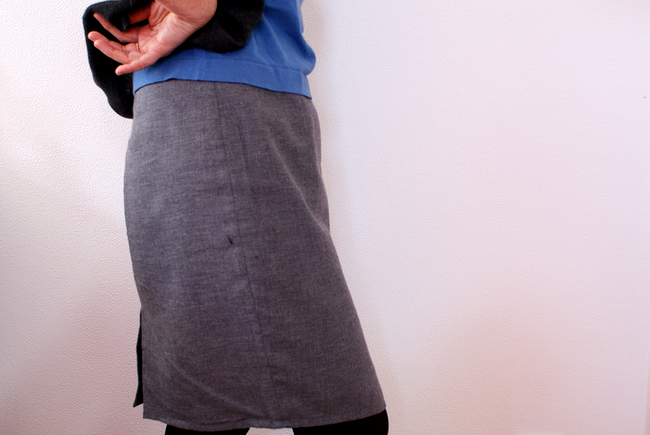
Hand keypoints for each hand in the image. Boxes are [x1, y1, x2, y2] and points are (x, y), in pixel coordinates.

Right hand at [87, 1, 214, 74]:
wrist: (191, 4)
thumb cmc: (176, 3)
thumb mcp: (145, 6)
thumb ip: (131, 14)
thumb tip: (115, 19)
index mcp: (147, 28)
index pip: (123, 32)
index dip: (108, 27)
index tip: (95, 18)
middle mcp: (151, 39)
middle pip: (123, 47)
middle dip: (106, 42)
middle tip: (92, 35)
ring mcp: (155, 46)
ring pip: (129, 55)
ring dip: (111, 51)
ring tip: (97, 42)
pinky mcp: (161, 50)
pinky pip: (144, 63)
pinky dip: (131, 67)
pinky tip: (118, 69)